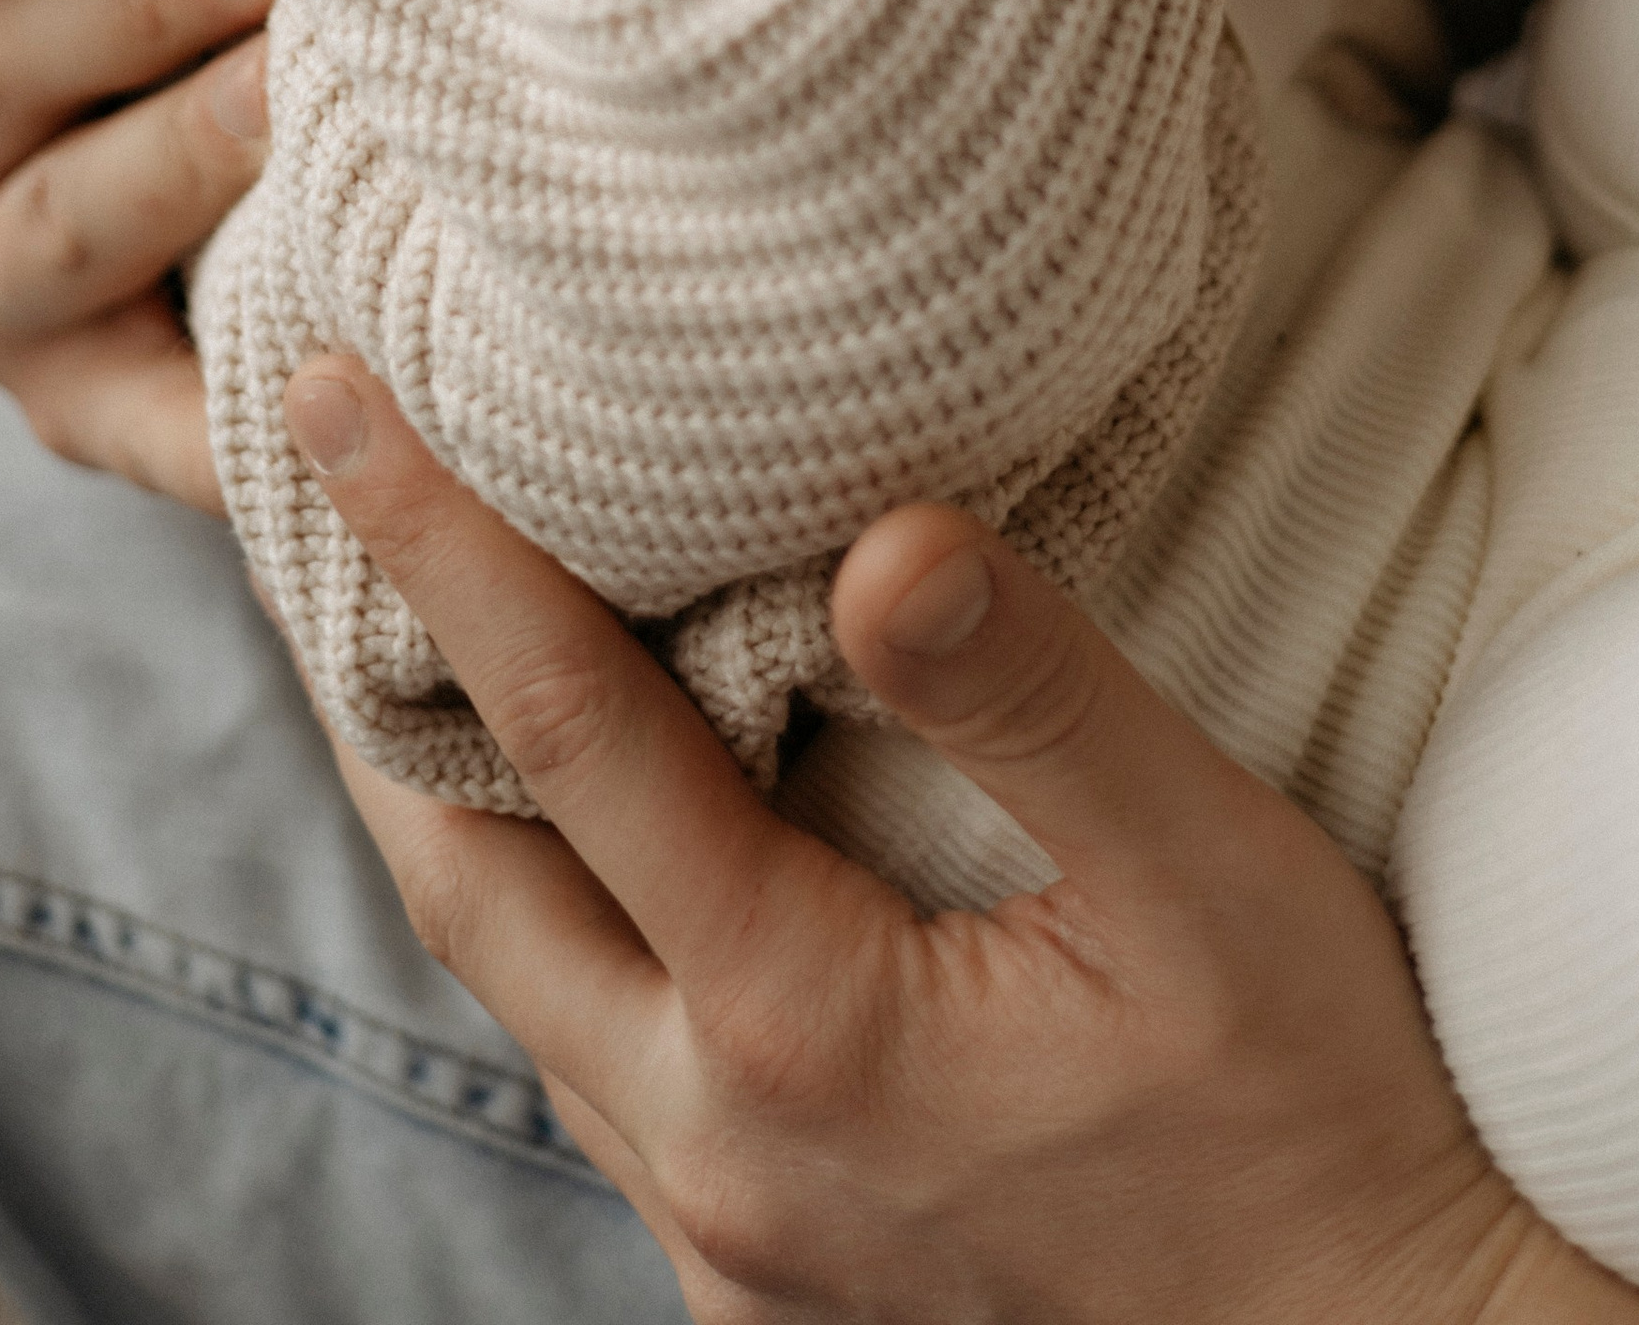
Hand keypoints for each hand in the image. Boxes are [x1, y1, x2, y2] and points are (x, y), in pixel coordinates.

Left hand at [282, 361, 1638, 1324]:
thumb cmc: (1318, 1106)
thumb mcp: (1209, 871)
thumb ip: (1034, 696)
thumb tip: (883, 532)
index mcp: (800, 1029)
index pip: (567, 734)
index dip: (438, 544)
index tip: (327, 400)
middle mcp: (715, 1151)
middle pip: (468, 883)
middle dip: (378, 686)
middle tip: (319, 501)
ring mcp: (728, 1235)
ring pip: (521, 986)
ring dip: (459, 808)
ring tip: (422, 638)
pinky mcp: (765, 1269)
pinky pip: (601, 1066)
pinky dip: (562, 915)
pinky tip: (603, 839)